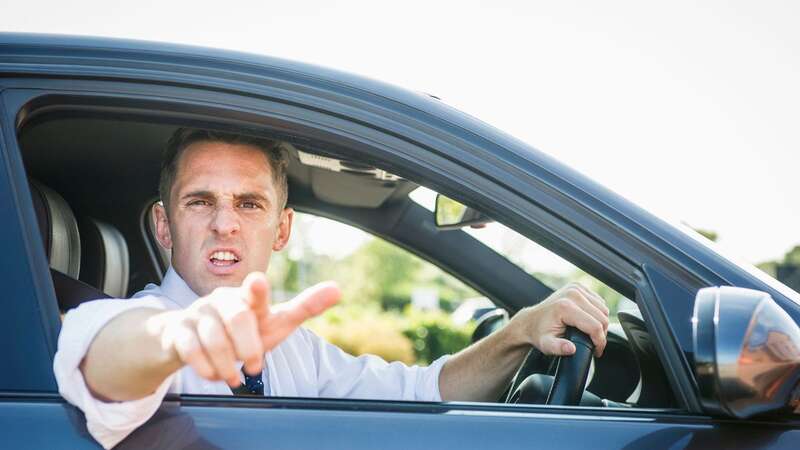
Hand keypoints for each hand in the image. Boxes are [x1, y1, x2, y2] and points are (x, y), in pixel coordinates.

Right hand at [155, 272, 339, 386]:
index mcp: (248, 297)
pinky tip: (215, 375)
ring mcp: (198, 314)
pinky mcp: (178, 332)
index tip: (257, 284)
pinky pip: (190, 350)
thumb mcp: (274, 321)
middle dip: (248, 347)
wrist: (189, 339)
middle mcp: (222, 300)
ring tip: (235, 376)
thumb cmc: (241, 330)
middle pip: (237, 318)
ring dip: (228, 364)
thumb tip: (338, 289)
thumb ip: (304, 307)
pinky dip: (206, 368)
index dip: (257, 291)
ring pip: (213, 338)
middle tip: (256, 365)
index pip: (256, 291)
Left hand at [510, 283, 608, 356]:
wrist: (531, 320)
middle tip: (595, 344)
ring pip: (603, 309)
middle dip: (602, 334)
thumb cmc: (539, 333)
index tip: (597, 351)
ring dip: (601, 323)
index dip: (599, 342)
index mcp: (565, 307)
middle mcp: (572, 294)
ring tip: (592, 334)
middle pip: (602, 317)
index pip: (595, 326)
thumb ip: (558, 348)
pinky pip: (599, 301)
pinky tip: (589, 321)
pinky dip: (598, 313)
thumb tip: (571, 349)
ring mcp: (575, 288)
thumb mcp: (546, 345)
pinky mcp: (578, 286)